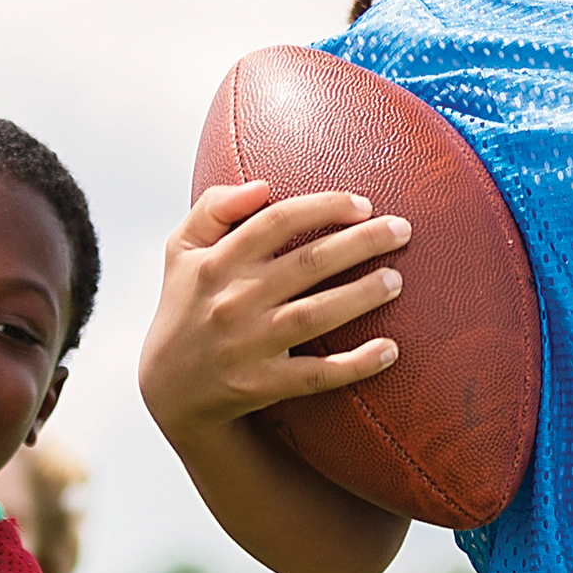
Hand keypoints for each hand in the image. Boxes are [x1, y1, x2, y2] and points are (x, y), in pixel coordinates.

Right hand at [138, 179, 410, 449]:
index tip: (363, 204)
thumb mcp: (182, 250)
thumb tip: (262, 185)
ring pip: (315, 316)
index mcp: (217, 262)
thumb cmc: (188, 304)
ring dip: (360, 296)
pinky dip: (355, 365)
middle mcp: (234, 301)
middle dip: (360, 243)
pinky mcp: (262, 385)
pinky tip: (390, 350)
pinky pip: (316, 375)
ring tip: (396, 280)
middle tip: (402, 230)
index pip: (277, 221)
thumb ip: (214, 207)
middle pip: (307, 263)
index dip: (323, 207)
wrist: (170, 386)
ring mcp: (249, 346)